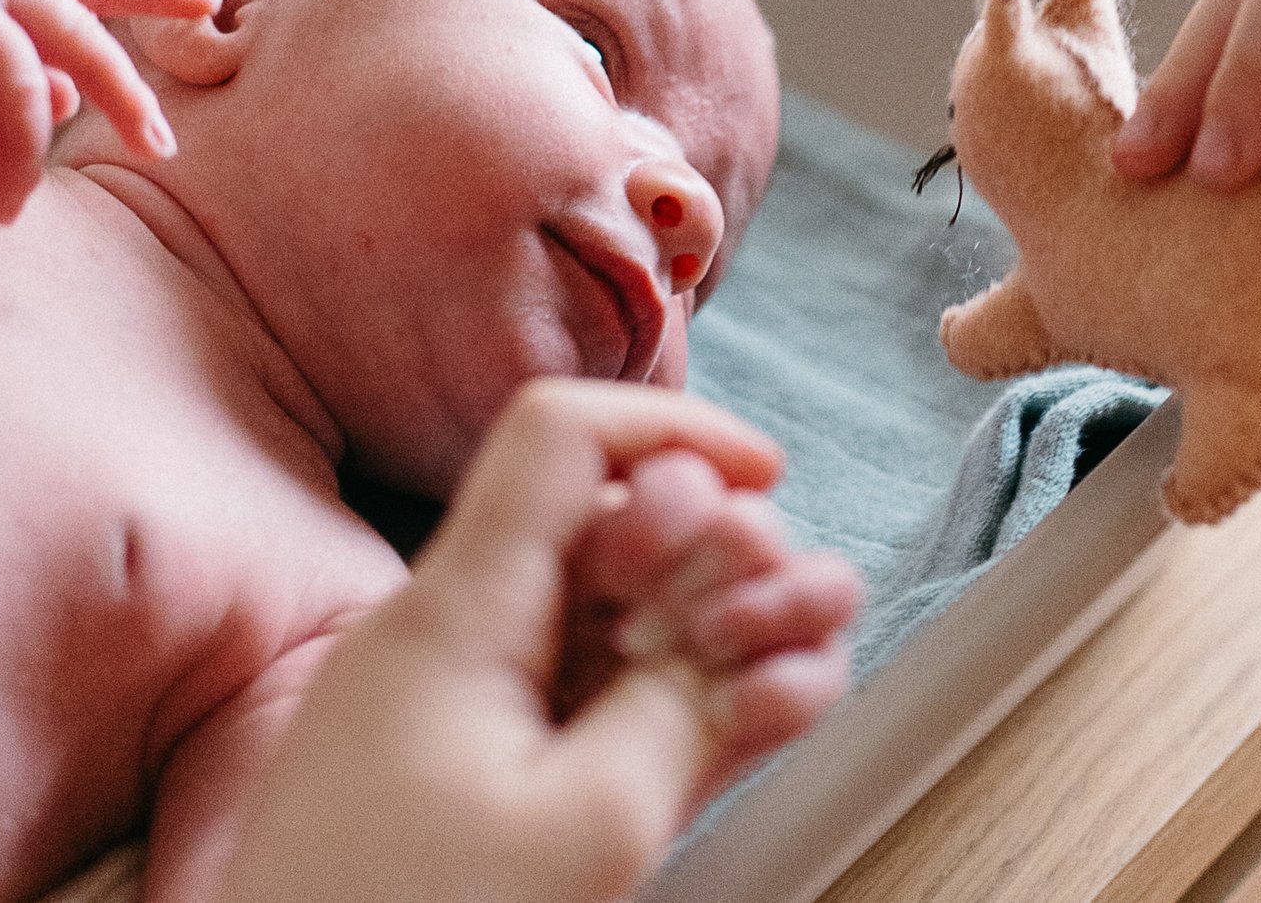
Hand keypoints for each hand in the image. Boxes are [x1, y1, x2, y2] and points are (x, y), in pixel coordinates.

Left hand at [220, 381, 859, 902]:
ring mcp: (454, 710)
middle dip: (725, 550)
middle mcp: (448, 638)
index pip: (560, 438)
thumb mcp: (587, 826)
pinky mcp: (465, 778)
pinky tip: (761, 713)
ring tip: (812, 659)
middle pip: (606, 529)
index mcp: (453, 612)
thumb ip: (683, 703)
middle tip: (803, 602)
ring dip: (721, 625)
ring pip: (611, 620)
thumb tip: (758, 624)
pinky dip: (673, 701)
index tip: (765, 482)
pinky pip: (585, 702)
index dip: (674, 434)